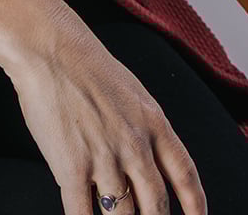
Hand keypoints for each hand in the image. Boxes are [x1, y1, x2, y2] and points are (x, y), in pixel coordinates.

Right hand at [5, 1, 207, 214]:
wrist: (51, 49)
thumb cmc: (86, 65)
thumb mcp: (133, 93)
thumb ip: (144, 129)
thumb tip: (147, 161)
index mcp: (154, 124)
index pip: (186, 176)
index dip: (196, 206)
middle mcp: (136, 146)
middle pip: (157, 206)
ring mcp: (105, 159)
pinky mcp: (73, 169)